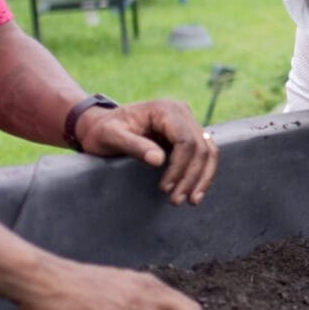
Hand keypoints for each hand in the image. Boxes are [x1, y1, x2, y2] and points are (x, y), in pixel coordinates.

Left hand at [75, 99, 217, 205]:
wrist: (100, 125)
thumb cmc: (102, 131)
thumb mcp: (110, 136)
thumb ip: (134, 146)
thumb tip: (158, 160)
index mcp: (165, 109)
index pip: (185, 140)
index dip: (179, 167)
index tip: (165, 188)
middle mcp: (181, 112)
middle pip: (200, 147)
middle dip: (191, 176)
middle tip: (176, 200)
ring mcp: (187, 122)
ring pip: (208, 151)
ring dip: (202, 177)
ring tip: (191, 200)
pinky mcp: (188, 134)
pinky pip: (204, 153)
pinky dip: (203, 173)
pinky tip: (195, 191)